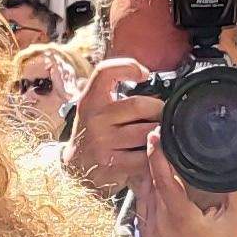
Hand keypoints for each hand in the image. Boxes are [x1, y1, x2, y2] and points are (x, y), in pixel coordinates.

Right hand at [68, 58, 162, 193]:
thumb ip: (112, 90)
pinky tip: (151, 150)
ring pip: (146, 132)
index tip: (143, 74)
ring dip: (159, 132)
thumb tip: (145, 75)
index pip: (106, 72)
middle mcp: (94, 119)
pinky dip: (154, 152)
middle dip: (158, 109)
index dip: (128, 67)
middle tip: (161, 113)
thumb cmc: (92, 133)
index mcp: (90, 100)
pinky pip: (146, 156)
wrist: (75, 169)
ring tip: (158, 132)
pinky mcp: (113, 165)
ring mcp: (103, 143)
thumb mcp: (94, 107)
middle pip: (139, 105)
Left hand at [131, 150, 236, 236]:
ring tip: (157, 158)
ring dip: (148, 174)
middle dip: (153, 159)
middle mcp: (159, 222)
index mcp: (180, 218)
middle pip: (149, 181)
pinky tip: (154, 181)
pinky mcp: (143, 234)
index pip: (164, 180)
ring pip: (141, 192)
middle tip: (159, 140)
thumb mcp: (234, 221)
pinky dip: (145, 191)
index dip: (158, 156)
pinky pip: (140, 205)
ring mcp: (148, 229)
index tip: (155, 136)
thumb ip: (234, 192)